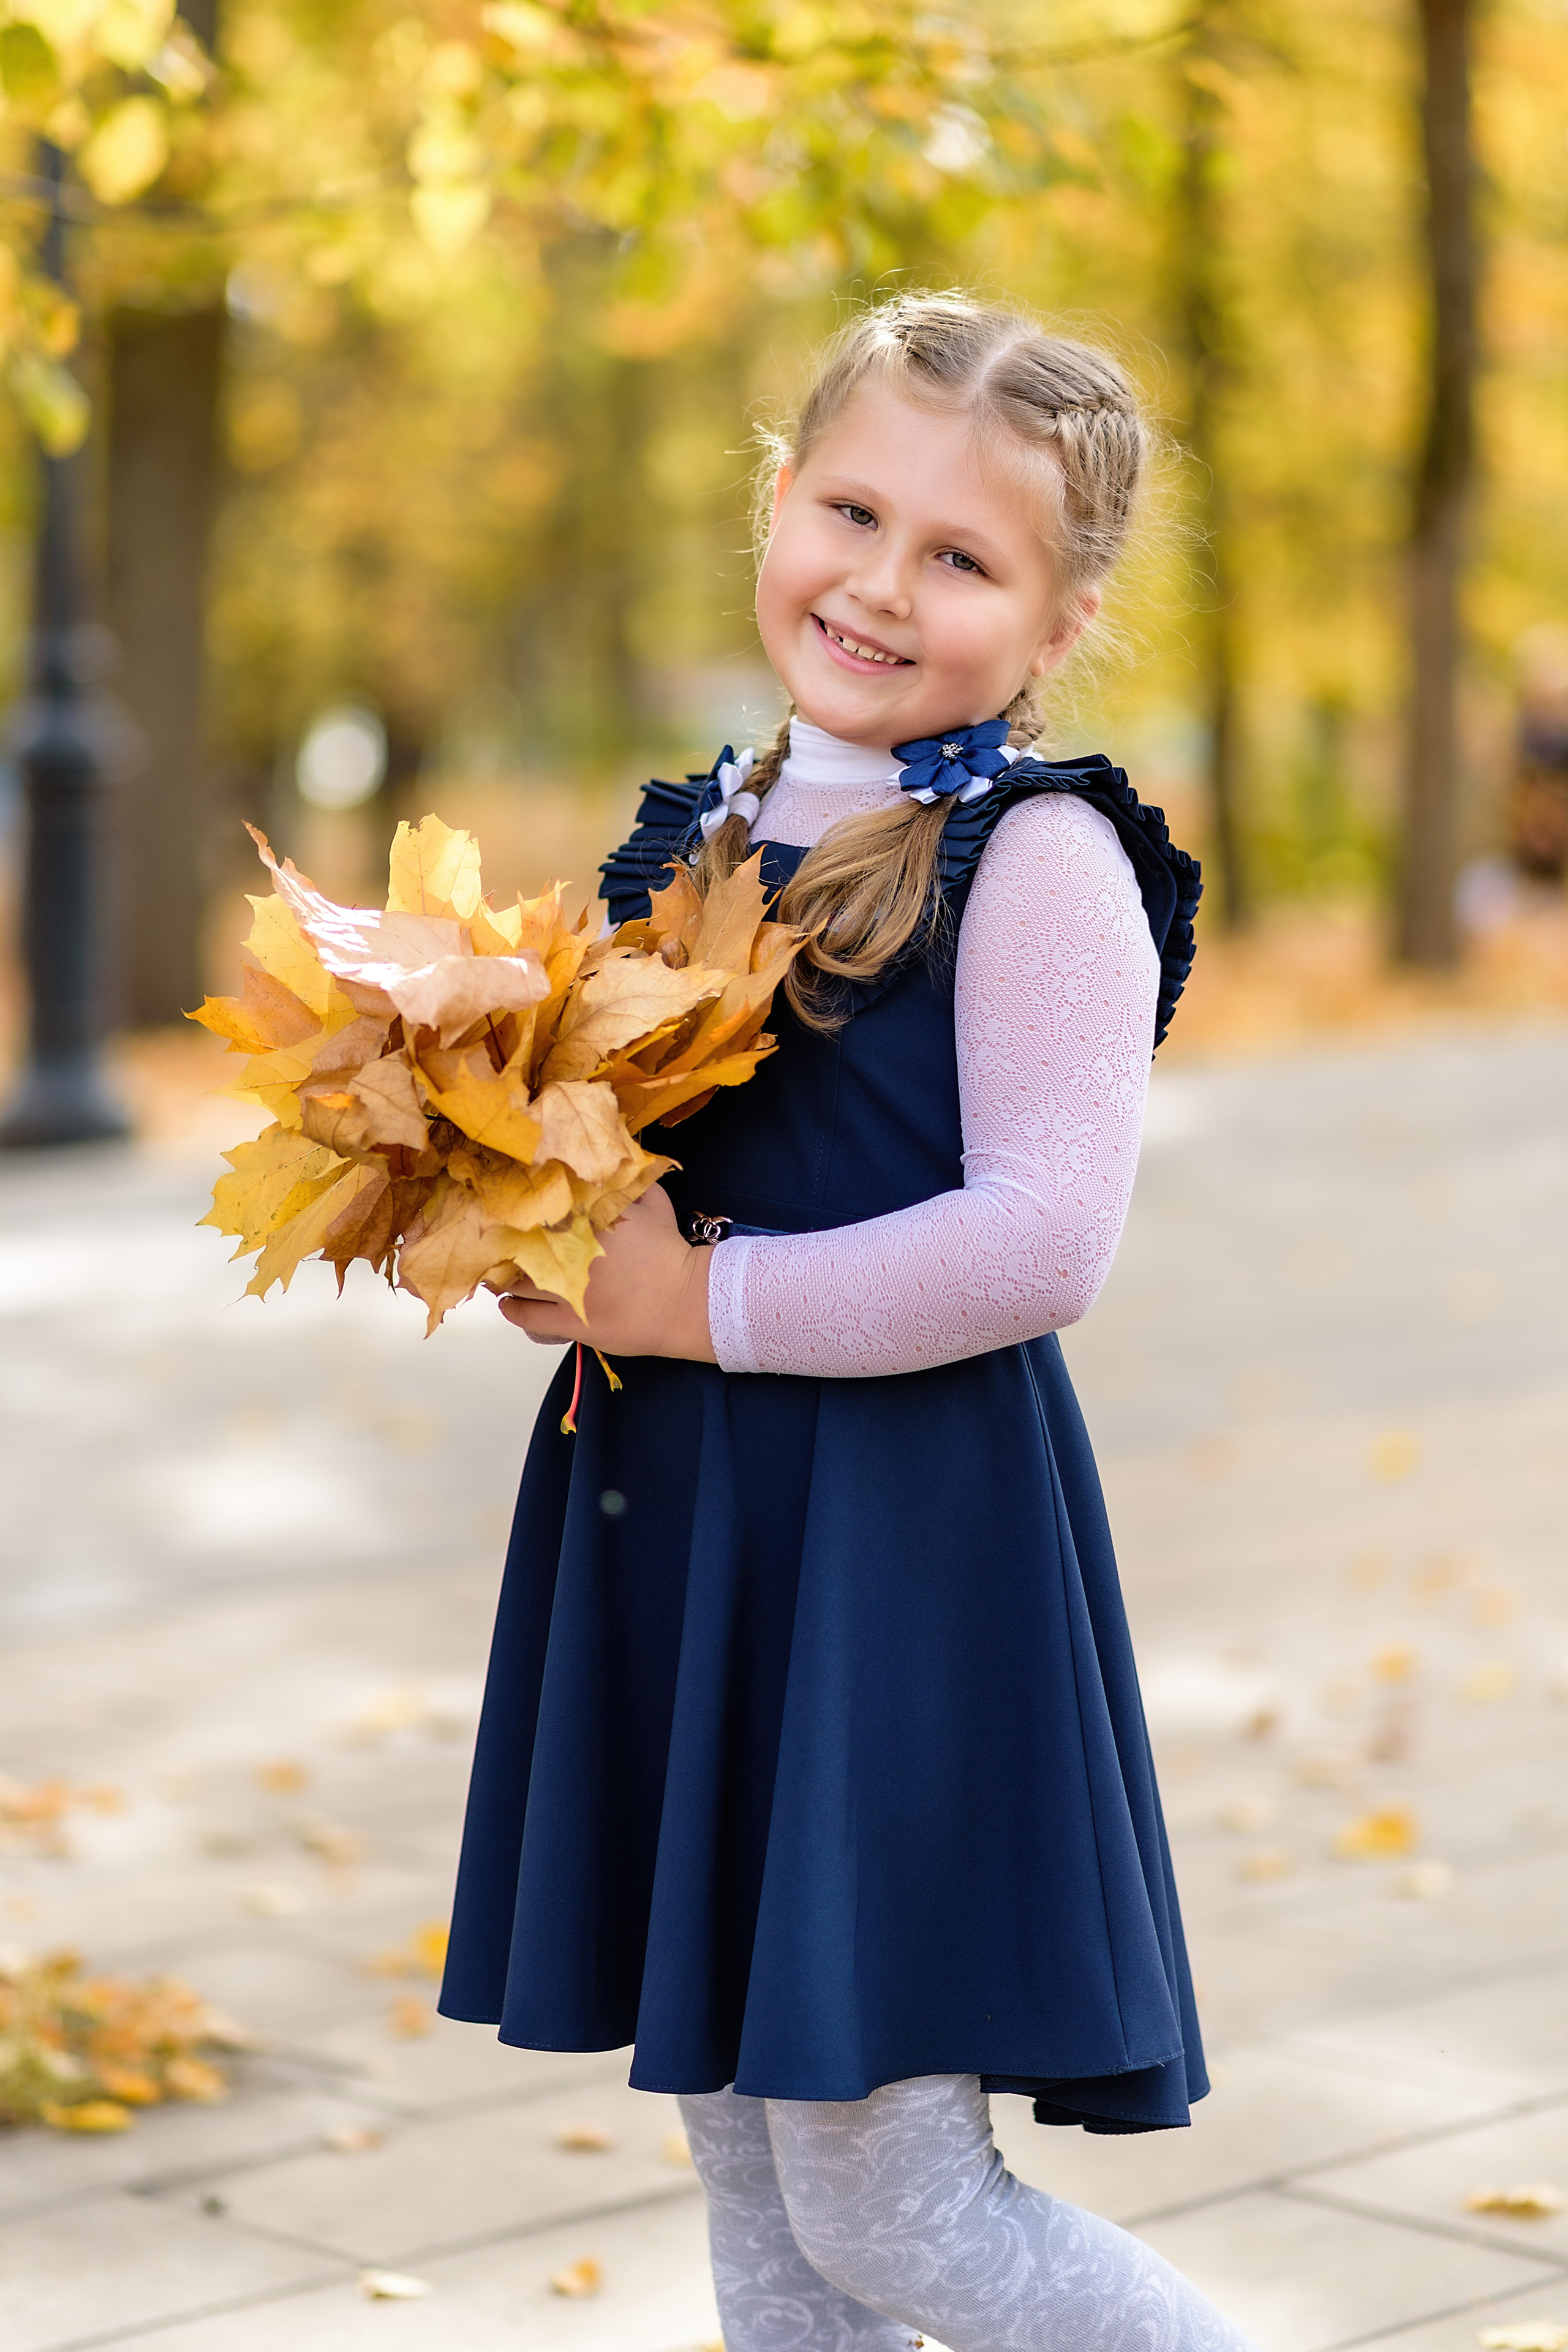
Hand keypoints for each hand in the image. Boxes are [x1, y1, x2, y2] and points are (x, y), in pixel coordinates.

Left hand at [496, 1182, 715, 1361]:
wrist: (687, 1299)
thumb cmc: (669, 1250)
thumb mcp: (652, 1201)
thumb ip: (627, 1179)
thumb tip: (612, 1159)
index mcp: (583, 1220)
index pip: (534, 1210)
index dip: (516, 1212)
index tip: (508, 1213)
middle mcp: (568, 1253)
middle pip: (517, 1246)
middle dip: (506, 1245)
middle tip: (500, 1245)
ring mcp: (567, 1290)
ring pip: (515, 1284)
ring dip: (504, 1279)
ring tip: (501, 1275)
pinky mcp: (570, 1322)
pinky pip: (526, 1316)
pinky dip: (512, 1310)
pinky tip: (509, 1303)